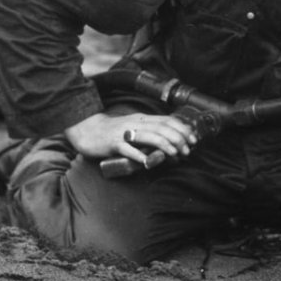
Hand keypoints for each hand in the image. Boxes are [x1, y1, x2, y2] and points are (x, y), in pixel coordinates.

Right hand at [64, 111, 196, 168]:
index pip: (167, 120)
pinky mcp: (114, 144)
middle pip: (161, 127)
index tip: (193, 139)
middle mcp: (136, 123)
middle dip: (178, 138)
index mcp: (142, 119)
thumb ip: (149, 133)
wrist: (87, 130)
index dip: (182, 129)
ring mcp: (125, 133)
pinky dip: (140, 155)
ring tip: (175, 154)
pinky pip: (129, 149)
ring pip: (149, 136)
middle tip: (187, 150)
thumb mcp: (134, 128)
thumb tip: (170, 143)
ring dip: (165, 145)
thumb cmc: (113, 132)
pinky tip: (148, 161)